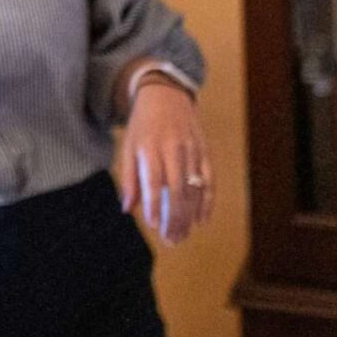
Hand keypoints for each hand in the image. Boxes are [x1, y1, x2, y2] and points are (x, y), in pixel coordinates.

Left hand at [117, 80, 213, 244]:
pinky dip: (208, 201)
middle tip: (171, 240)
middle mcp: (173, 149)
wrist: (165, 95)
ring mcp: (192, 150)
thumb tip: (127, 209)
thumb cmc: (142, 126)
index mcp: (150, 148)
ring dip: (189, 215)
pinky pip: (209, 180)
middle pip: (177, 190)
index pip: (153, 181)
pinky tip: (202, 220)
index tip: (153, 226)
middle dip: (174, 218)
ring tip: (182, 236)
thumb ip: (129, 179)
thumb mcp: (129, 146)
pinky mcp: (205, 152)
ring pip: (194, 188)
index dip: (154, 204)